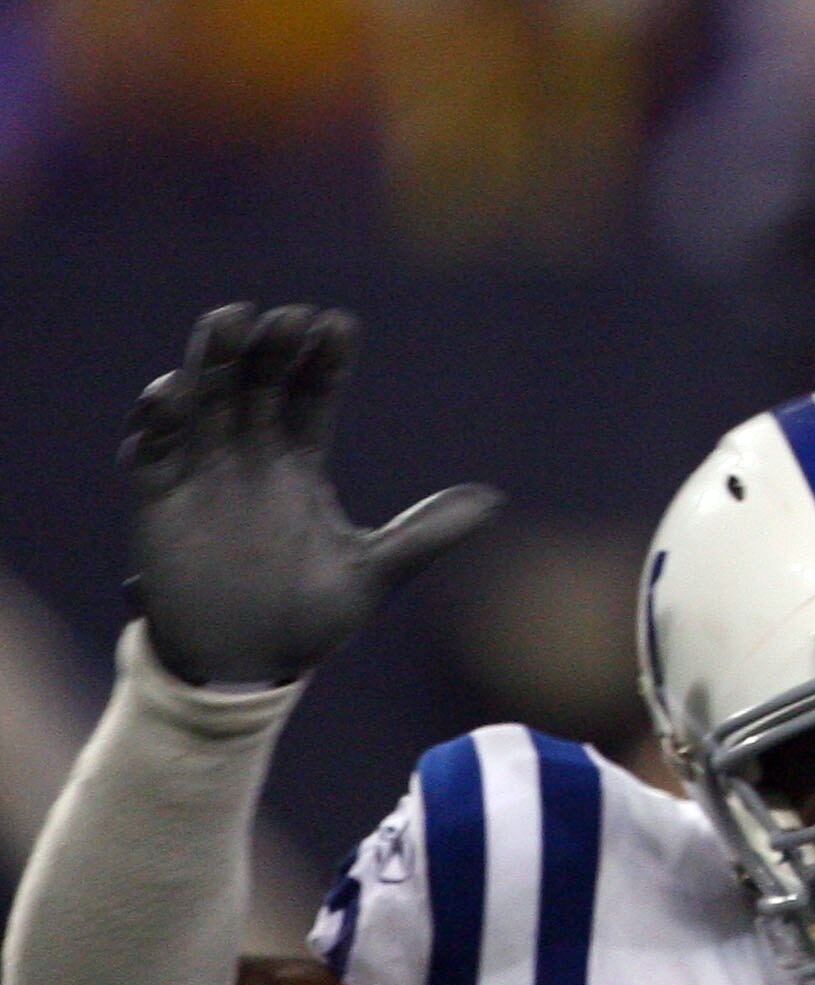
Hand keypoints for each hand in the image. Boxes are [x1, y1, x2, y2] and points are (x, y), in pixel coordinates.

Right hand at [126, 304, 503, 685]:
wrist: (249, 668)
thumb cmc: (309, 619)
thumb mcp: (375, 573)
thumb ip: (426, 533)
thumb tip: (494, 500)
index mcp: (298, 463)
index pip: (311, 395)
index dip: (322, 360)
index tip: (338, 324)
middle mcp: (247, 455)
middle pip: (257, 384)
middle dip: (270, 347)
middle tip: (288, 316)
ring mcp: (200, 472)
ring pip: (203, 400)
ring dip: (212, 361)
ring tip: (231, 322)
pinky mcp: (157, 500)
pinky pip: (151, 450)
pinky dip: (157, 418)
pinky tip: (172, 389)